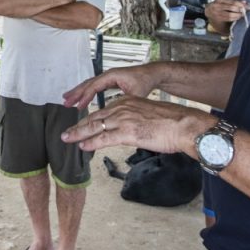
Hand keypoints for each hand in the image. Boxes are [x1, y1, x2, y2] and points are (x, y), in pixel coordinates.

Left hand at [60, 95, 213, 154]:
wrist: (183, 125)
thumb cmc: (172, 123)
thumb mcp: (148, 116)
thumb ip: (135, 122)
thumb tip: (130, 131)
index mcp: (127, 102)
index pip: (103, 111)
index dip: (90, 120)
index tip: (80, 126)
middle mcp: (122, 108)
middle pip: (94, 117)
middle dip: (78, 126)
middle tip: (66, 133)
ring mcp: (123, 119)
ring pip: (95, 127)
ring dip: (79, 134)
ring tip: (67, 140)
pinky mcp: (127, 132)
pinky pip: (104, 138)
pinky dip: (91, 142)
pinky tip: (82, 146)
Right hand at [62, 63, 160, 109]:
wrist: (152, 74)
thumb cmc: (145, 81)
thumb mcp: (135, 93)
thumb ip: (123, 101)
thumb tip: (115, 112)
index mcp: (111, 76)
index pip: (94, 86)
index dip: (85, 96)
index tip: (78, 106)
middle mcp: (107, 75)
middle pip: (87, 84)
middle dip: (75, 93)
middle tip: (65, 101)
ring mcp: (107, 78)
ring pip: (89, 85)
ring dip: (78, 92)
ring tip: (67, 99)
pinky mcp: (109, 82)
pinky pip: (94, 87)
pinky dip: (86, 93)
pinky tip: (82, 99)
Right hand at [205, 0, 249, 26]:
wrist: (208, 11)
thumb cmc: (220, 5)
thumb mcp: (225, 1)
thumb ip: (235, 0)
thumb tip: (245, 2)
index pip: (233, 1)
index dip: (241, 4)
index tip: (248, 7)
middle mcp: (217, 5)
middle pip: (232, 8)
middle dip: (240, 10)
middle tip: (245, 11)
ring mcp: (216, 13)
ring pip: (230, 14)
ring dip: (238, 15)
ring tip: (242, 14)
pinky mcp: (217, 18)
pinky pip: (228, 19)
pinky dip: (234, 18)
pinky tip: (237, 17)